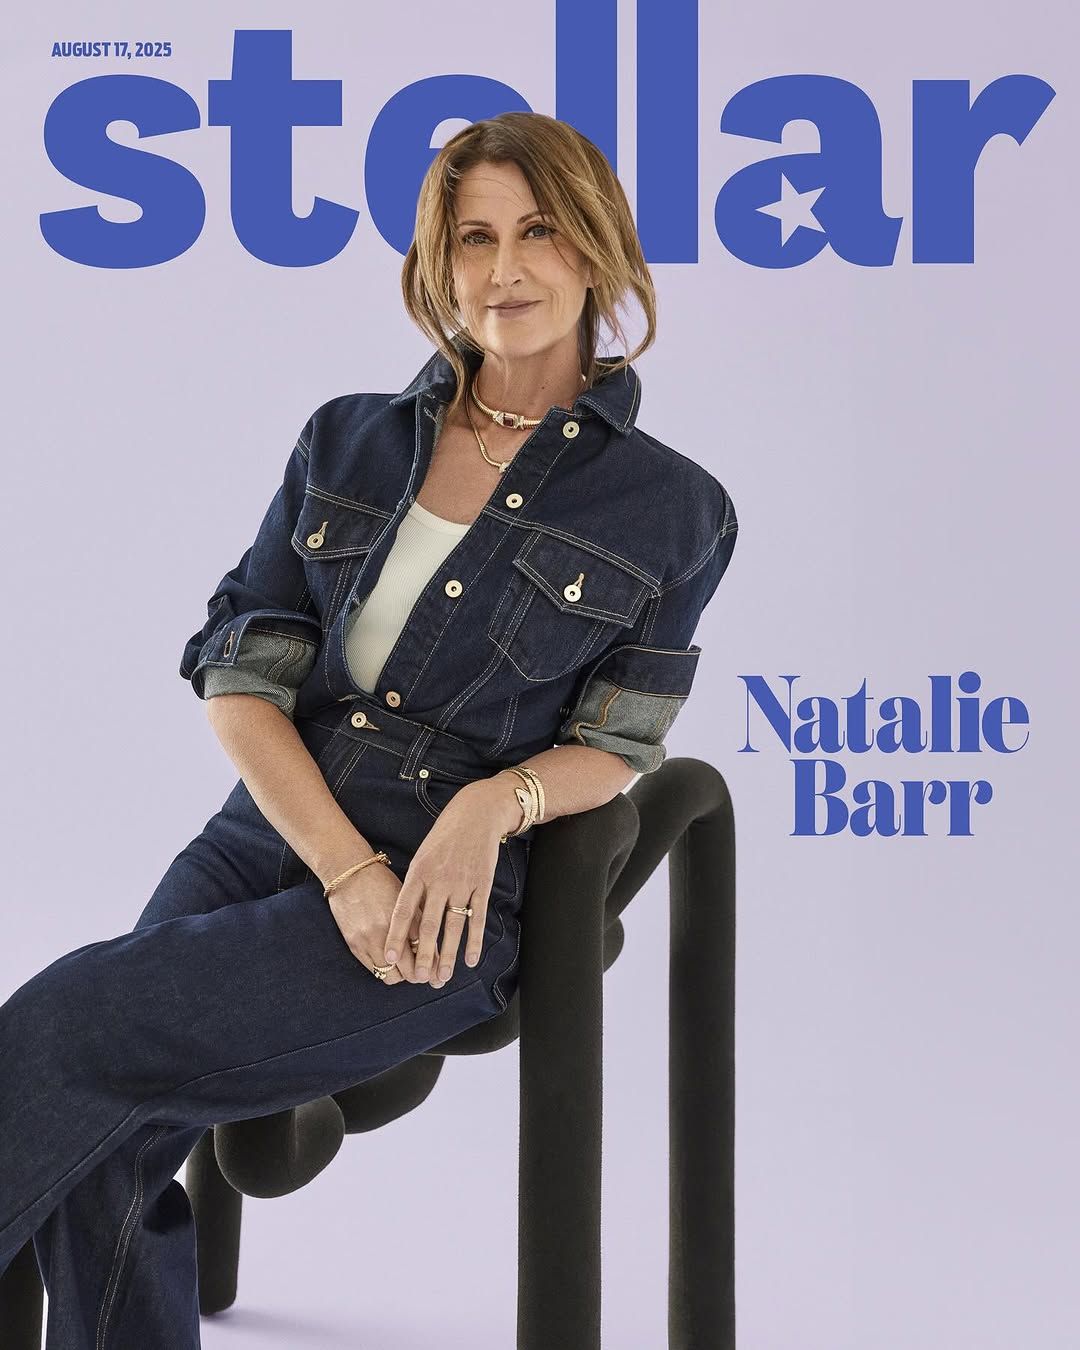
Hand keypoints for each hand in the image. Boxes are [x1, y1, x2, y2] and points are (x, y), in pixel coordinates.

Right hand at [326, 860, 438, 985]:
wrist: (349, 873)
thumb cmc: (383, 883)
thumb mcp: (408, 898)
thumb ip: (421, 923)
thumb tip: (436, 949)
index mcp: (407, 917)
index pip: (425, 952)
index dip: (434, 967)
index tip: (438, 973)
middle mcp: (389, 931)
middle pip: (410, 970)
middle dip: (420, 976)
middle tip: (424, 976)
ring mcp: (370, 940)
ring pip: (393, 976)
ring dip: (402, 976)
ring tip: (406, 969)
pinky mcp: (355, 945)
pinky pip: (374, 971)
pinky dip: (385, 971)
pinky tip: (390, 965)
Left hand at [382, 781, 504, 987]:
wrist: (476, 814)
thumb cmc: (444, 837)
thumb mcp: (422, 856)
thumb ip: (416, 886)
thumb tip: (407, 920)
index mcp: (418, 872)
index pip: (403, 910)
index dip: (396, 935)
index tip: (389, 957)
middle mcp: (439, 880)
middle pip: (429, 924)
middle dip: (423, 955)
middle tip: (419, 979)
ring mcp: (463, 883)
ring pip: (454, 926)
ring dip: (448, 955)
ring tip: (443, 977)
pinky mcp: (482, 884)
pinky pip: (478, 918)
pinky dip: (474, 941)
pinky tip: (470, 959)